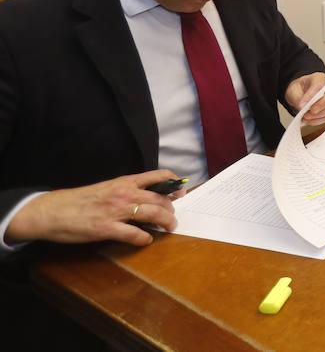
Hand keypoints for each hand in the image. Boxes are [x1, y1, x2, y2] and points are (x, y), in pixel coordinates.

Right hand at [5, 169, 180, 246]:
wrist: (51, 211)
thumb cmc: (79, 200)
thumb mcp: (106, 188)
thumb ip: (126, 191)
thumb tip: (147, 197)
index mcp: (124, 182)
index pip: (157, 176)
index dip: (174, 183)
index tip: (181, 190)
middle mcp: (123, 194)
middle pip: (160, 199)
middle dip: (172, 209)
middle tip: (174, 217)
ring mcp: (116, 211)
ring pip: (152, 214)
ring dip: (165, 222)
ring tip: (169, 228)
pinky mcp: (106, 229)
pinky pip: (134, 234)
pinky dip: (144, 239)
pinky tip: (146, 240)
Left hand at [286, 73, 324, 125]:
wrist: (300, 94)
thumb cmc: (299, 89)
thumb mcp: (293, 90)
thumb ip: (298, 97)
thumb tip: (303, 107)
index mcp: (320, 78)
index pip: (319, 84)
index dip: (312, 94)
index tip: (303, 103)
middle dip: (322, 104)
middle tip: (311, 111)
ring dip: (320, 114)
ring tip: (306, 116)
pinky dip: (318, 120)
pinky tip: (309, 120)